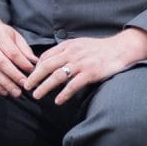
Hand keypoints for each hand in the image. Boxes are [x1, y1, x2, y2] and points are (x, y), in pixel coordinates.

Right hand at [0, 13, 36, 97]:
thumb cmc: (2, 34)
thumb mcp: (15, 36)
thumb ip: (25, 49)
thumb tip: (36, 62)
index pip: (12, 52)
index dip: (23, 63)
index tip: (32, 72)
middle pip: (2, 63)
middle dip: (15, 76)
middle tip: (25, 85)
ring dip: (6, 84)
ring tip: (17, 92)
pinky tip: (5, 92)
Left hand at [23, 28, 146, 104]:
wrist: (120, 49)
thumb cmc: (99, 48)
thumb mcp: (80, 44)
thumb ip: (66, 51)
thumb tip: (51, 61)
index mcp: (68, 46)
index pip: (46, 56)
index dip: (36, 67)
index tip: (30, 76)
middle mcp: (72, 53)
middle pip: (47, 66)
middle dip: (34, 77)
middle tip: (26, 87)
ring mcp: (80, 64)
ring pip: (57, 76)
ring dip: (44, 87)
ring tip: (37, 95)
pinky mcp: (90, 73)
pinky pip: (73, 85)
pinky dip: (64, 94)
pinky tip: (58, 101)